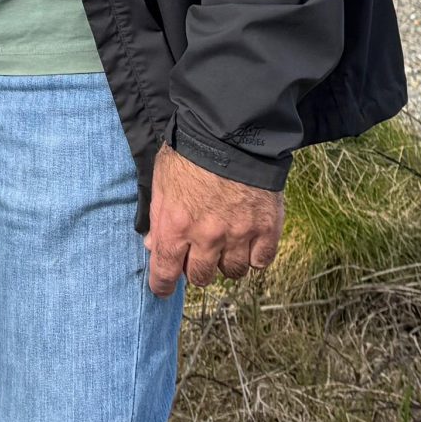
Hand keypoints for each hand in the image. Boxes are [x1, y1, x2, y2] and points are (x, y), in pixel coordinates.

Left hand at [145, 147, 282, 296]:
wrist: (231, 132)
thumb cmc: (190, 152)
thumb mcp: (161, 181)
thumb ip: (157, 217)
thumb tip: (154, 246)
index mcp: (175, 226)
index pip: (164, 273)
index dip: (162, 286)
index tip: (163, 289)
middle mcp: (206, 237)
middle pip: (201, 277)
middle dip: (196, 269)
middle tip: (198, 253)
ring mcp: (239, 235)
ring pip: (232, 273)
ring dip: (225, 263)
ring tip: (225, 244)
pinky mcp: (267, 228)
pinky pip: (261, 261)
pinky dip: (254, 256)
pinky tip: (248, 242)